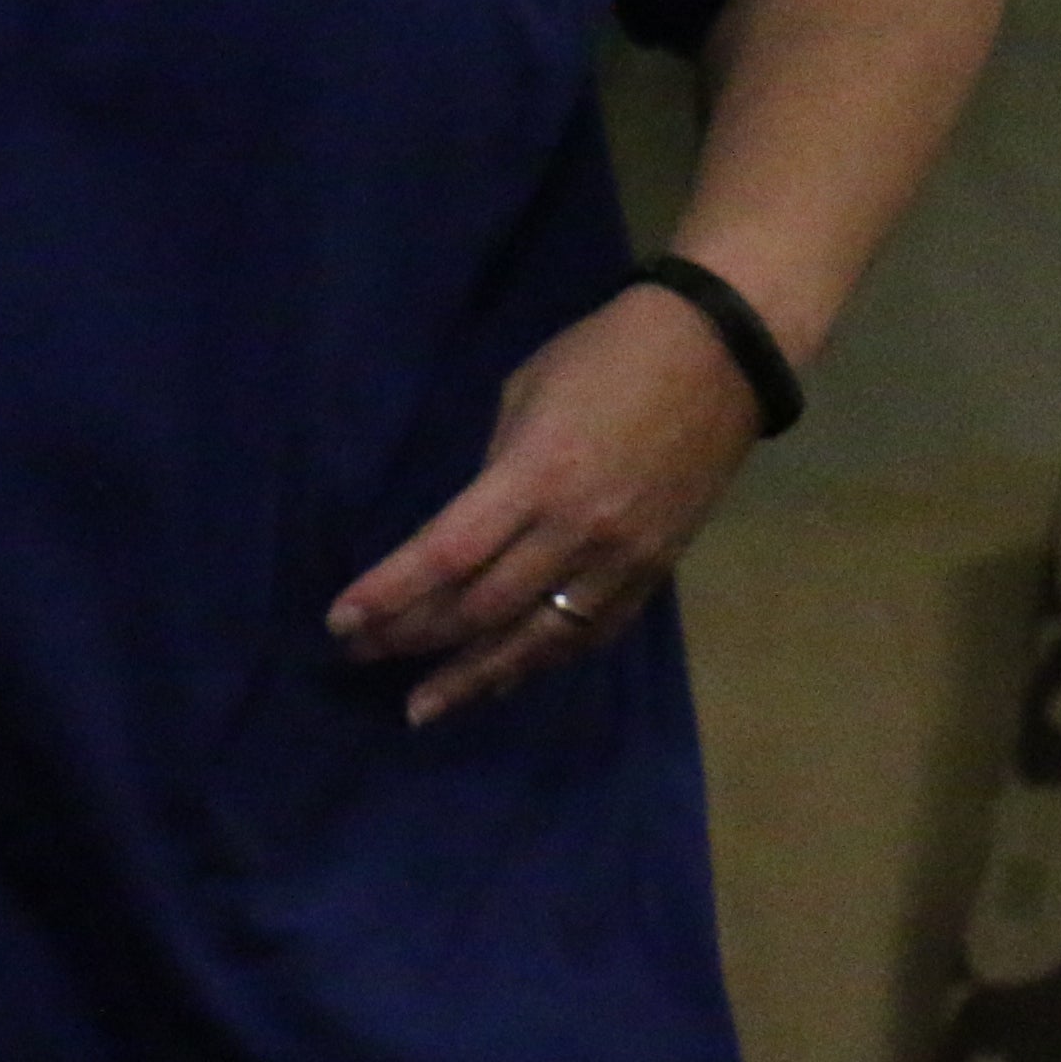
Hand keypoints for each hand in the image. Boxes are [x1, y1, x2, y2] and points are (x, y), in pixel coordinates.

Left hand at [324, 282, 761, 726]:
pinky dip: (540, 662)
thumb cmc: (607, 354)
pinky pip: (588, 634)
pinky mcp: (653, 574)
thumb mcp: (526, 392)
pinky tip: (503, 680)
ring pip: (534, 640)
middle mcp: (575, 532)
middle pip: (481, 609)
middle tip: (361, 655)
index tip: (341, 621)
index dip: (389, 595)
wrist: (720, 356)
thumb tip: (468, 530)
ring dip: (473, 677)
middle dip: (412, 637)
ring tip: (423, 707)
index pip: (446, 555)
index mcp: (535, 476)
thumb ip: (494, 471)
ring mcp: (620, 561)